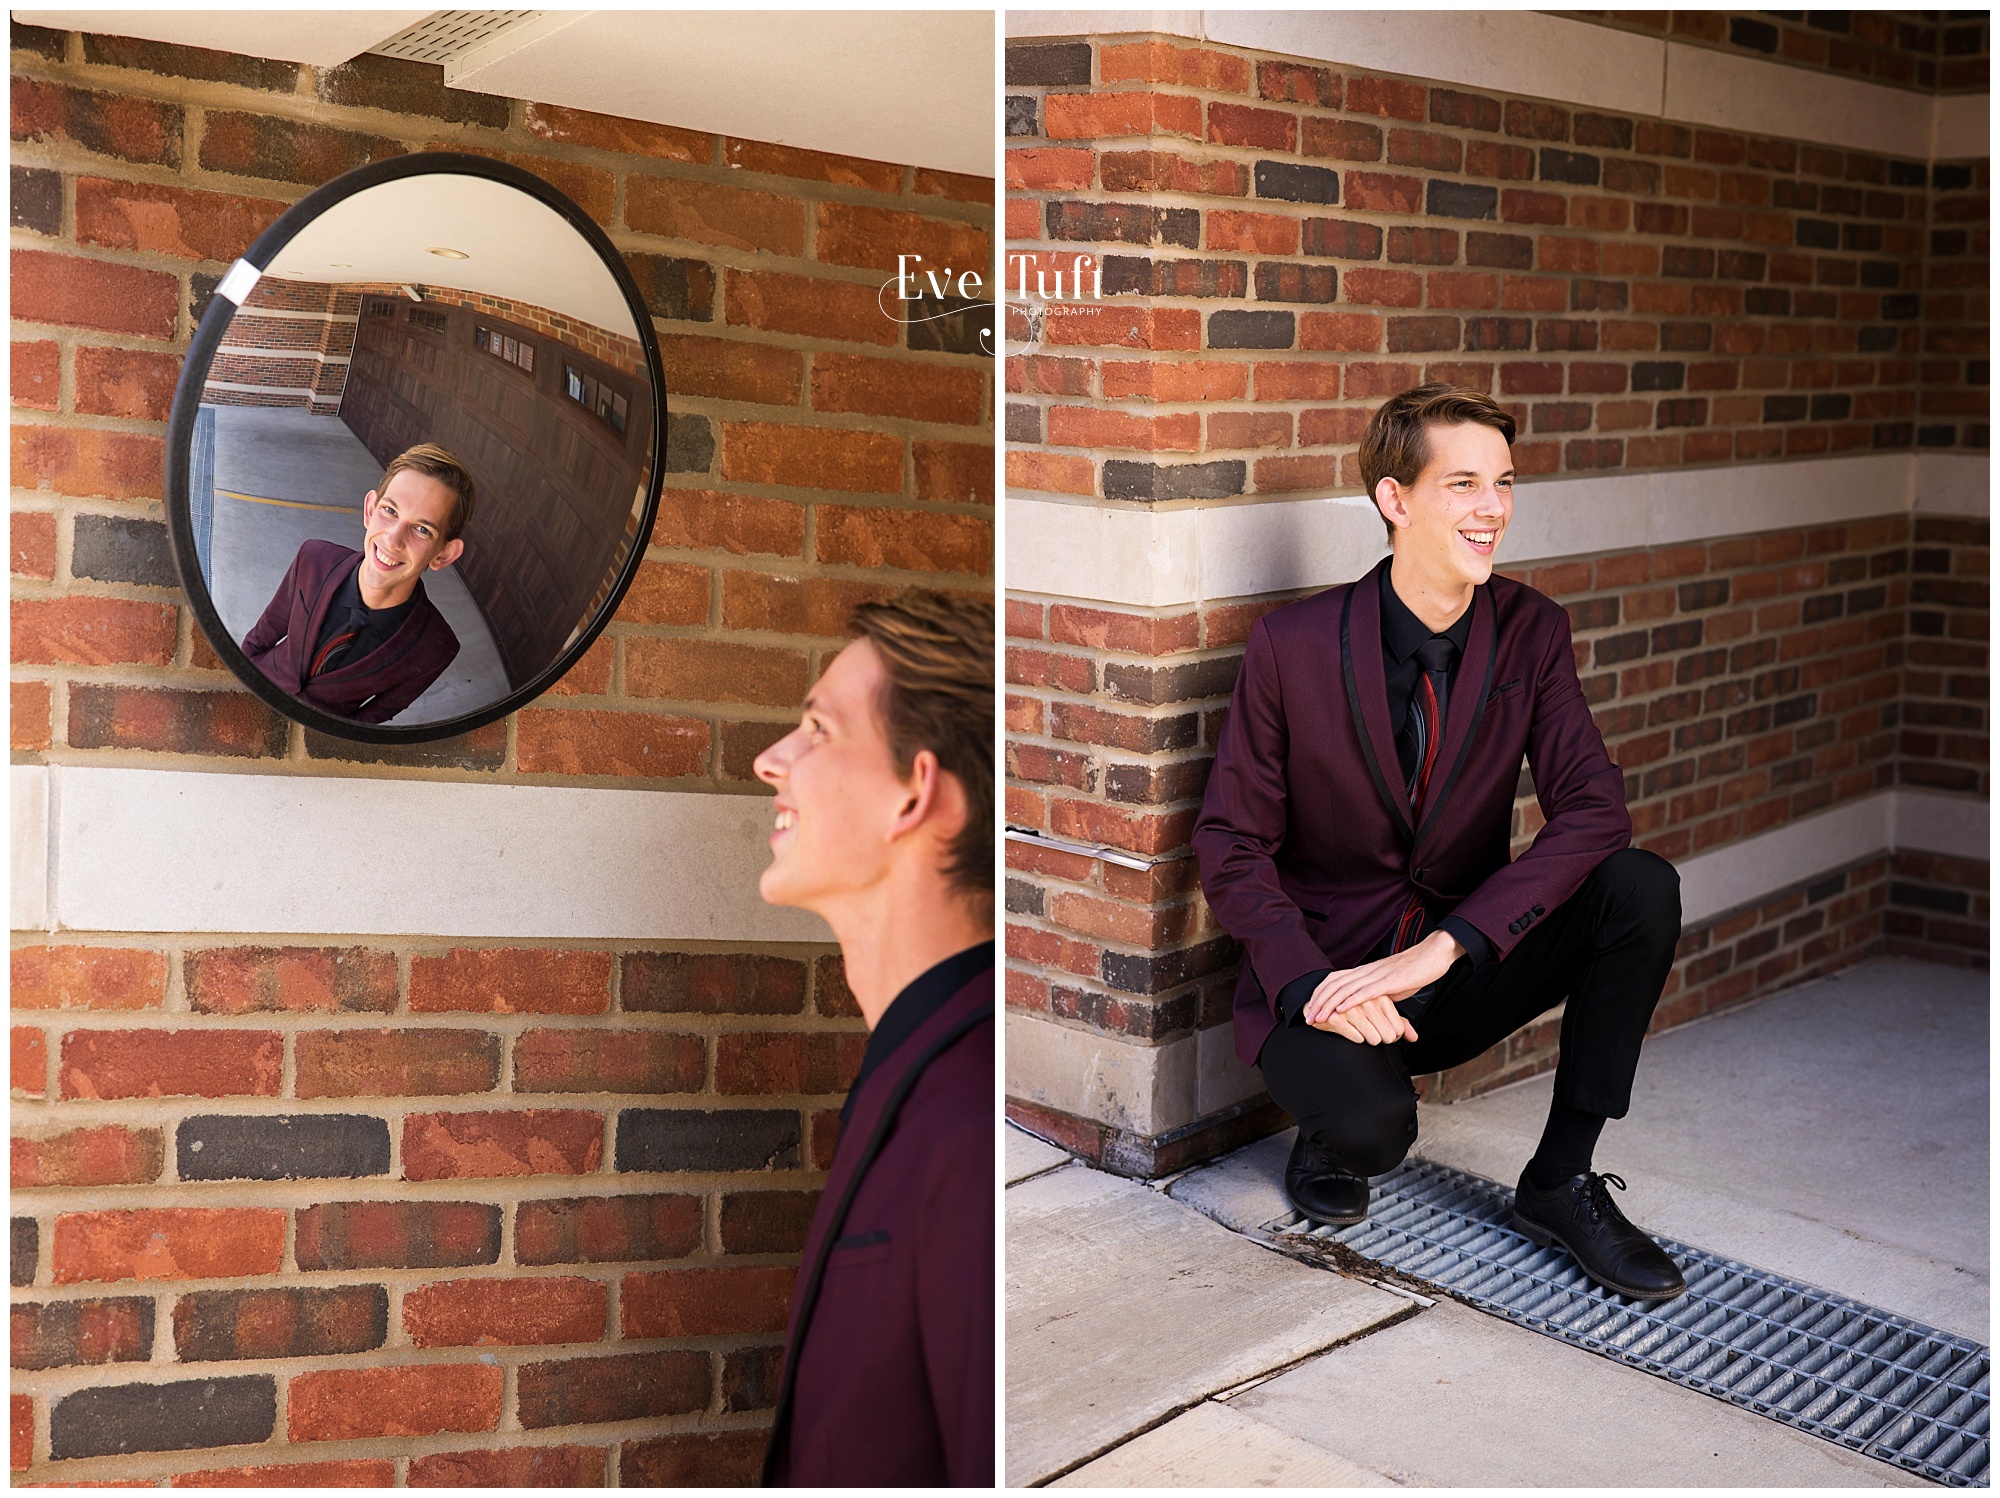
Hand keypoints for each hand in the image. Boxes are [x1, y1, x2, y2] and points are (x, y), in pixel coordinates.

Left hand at [1302, 931, 1463, 1035]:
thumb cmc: (1412, 971)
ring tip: (1318, 1018)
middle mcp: (1366, 971)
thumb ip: (1376, 995)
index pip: (1335, 980)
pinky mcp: (1389, 981)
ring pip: (1346, 989)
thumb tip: (1367, 1008)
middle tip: (1307, 1018)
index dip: (1320, 993)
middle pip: (1335, 984)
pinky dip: (1351, 1001)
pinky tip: (1341, 1010)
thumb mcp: (1390, 985)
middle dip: (1318, 1002)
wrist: (1432, 956)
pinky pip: (1366, 992)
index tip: (1310, 1008)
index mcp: (1365, 971)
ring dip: (1329, 1004)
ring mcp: (1377, 975)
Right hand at [1308, 992, 1417, 1044]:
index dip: (1393, 1035)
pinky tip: (1349, 1027)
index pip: (1399, 1028)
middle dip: (1381, 1038)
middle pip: (1389, 1036)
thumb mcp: (1379, 1009)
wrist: (1322, 1000)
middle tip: (1372, 1031)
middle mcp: (1368, 1001)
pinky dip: (1355, 1037)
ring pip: (1374, 1039)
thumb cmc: (1355, 1006)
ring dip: (1368, 1038)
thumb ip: (1398, 1022)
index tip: (1384, 1030)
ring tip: (1360, 1028)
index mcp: (1380, 997)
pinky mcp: (1337, 1018)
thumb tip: (1414, 1038)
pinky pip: (1358, 1039)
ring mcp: (1352, 1009)